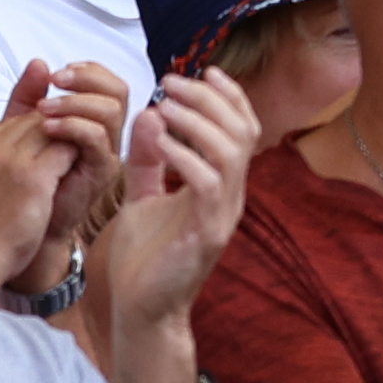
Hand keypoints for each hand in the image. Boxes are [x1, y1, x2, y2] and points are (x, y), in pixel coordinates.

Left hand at [103, 63, 263, 349]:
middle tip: (173, 81)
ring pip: (231, 153)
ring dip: (199, 122)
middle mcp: (230, 197)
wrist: (139, 312)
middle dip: (210, 99)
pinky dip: (186, 156)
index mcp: (220, 186)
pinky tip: (162, 144)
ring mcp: (222, 216)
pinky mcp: (206, 234)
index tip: (202, 70)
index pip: (242, 128)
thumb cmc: (142, 259)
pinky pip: (207, 184)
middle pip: (242, 132)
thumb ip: (148, 159)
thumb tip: (153, 113)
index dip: (229, 96)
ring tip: (167, 104)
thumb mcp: (142, 197)